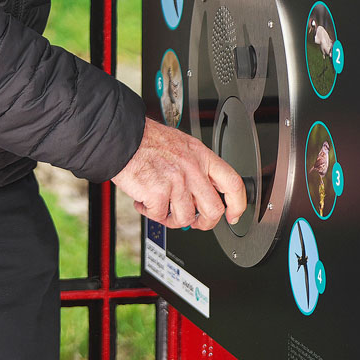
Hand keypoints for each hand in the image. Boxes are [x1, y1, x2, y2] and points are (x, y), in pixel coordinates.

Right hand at [112, 118, 245, 229]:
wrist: (122, 136)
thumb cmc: (146, 140)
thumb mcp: (180, 145)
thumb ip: (195, 166)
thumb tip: (205, 191)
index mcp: (200, 155)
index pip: (232, 183)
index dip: (238, 204)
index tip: (233, 215)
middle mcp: (192, 168)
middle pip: (214, 209)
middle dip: (205, 223)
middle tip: (195, 222)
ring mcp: (176, 181)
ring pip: (186, 218)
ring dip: (171, 218)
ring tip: (160, 207)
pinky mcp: (159, 192)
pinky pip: (160, 216)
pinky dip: (149, 212)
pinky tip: (143, 200)